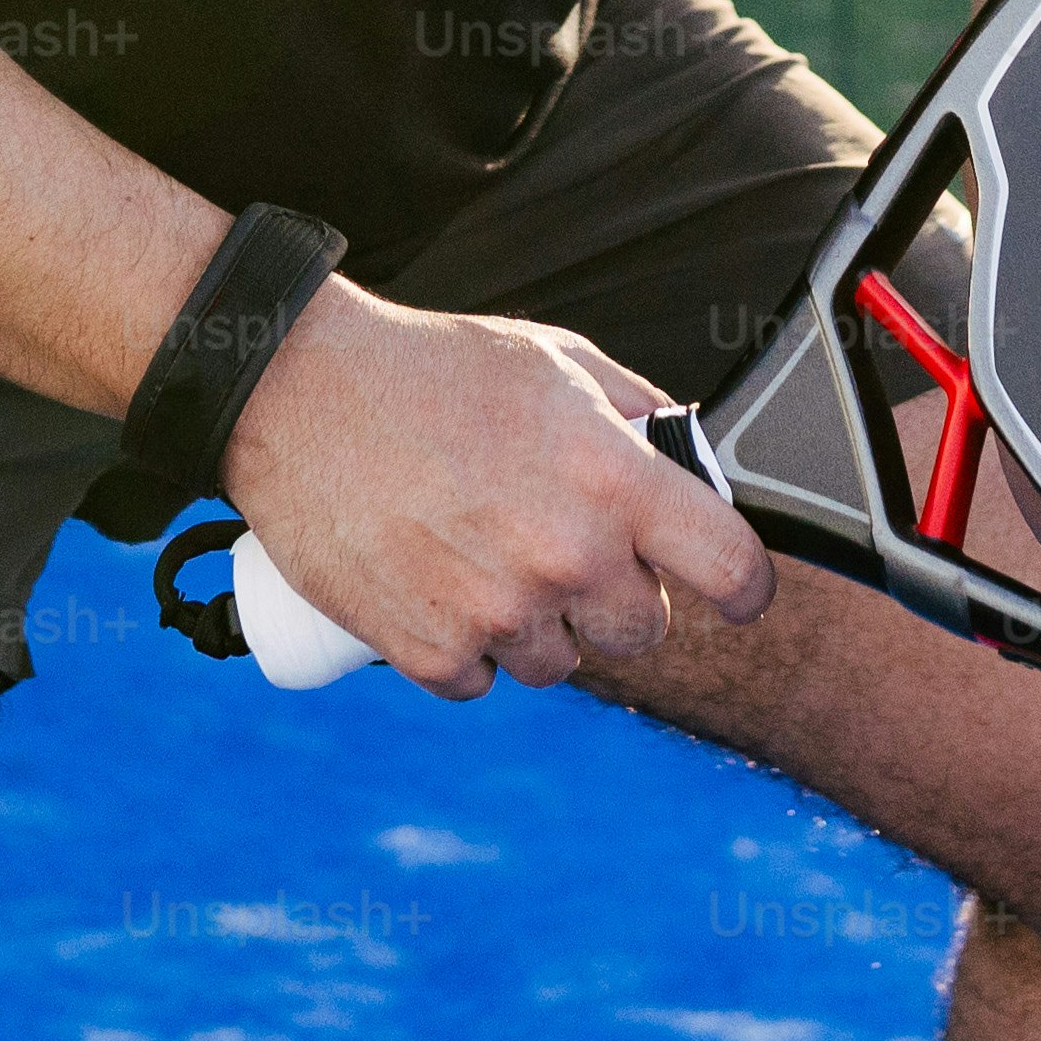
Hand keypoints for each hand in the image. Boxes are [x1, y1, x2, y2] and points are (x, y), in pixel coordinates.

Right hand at [218, 282, 776, 695]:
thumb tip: (688, 466)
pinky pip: (482, 681)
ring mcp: (496, 611)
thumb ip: (636, 414)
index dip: (743, 586)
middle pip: (643, 631)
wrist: (296, 392)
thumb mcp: (555, 359)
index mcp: (613, 479)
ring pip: (563, 664)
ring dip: (540, 627)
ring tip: (489, 558)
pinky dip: (467, 647)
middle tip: (566, 549)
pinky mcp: (428, 649)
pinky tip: (440, 587)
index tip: (735, 590)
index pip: (732, 568)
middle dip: (617, 596)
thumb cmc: (429, 368)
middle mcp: (565, 556)